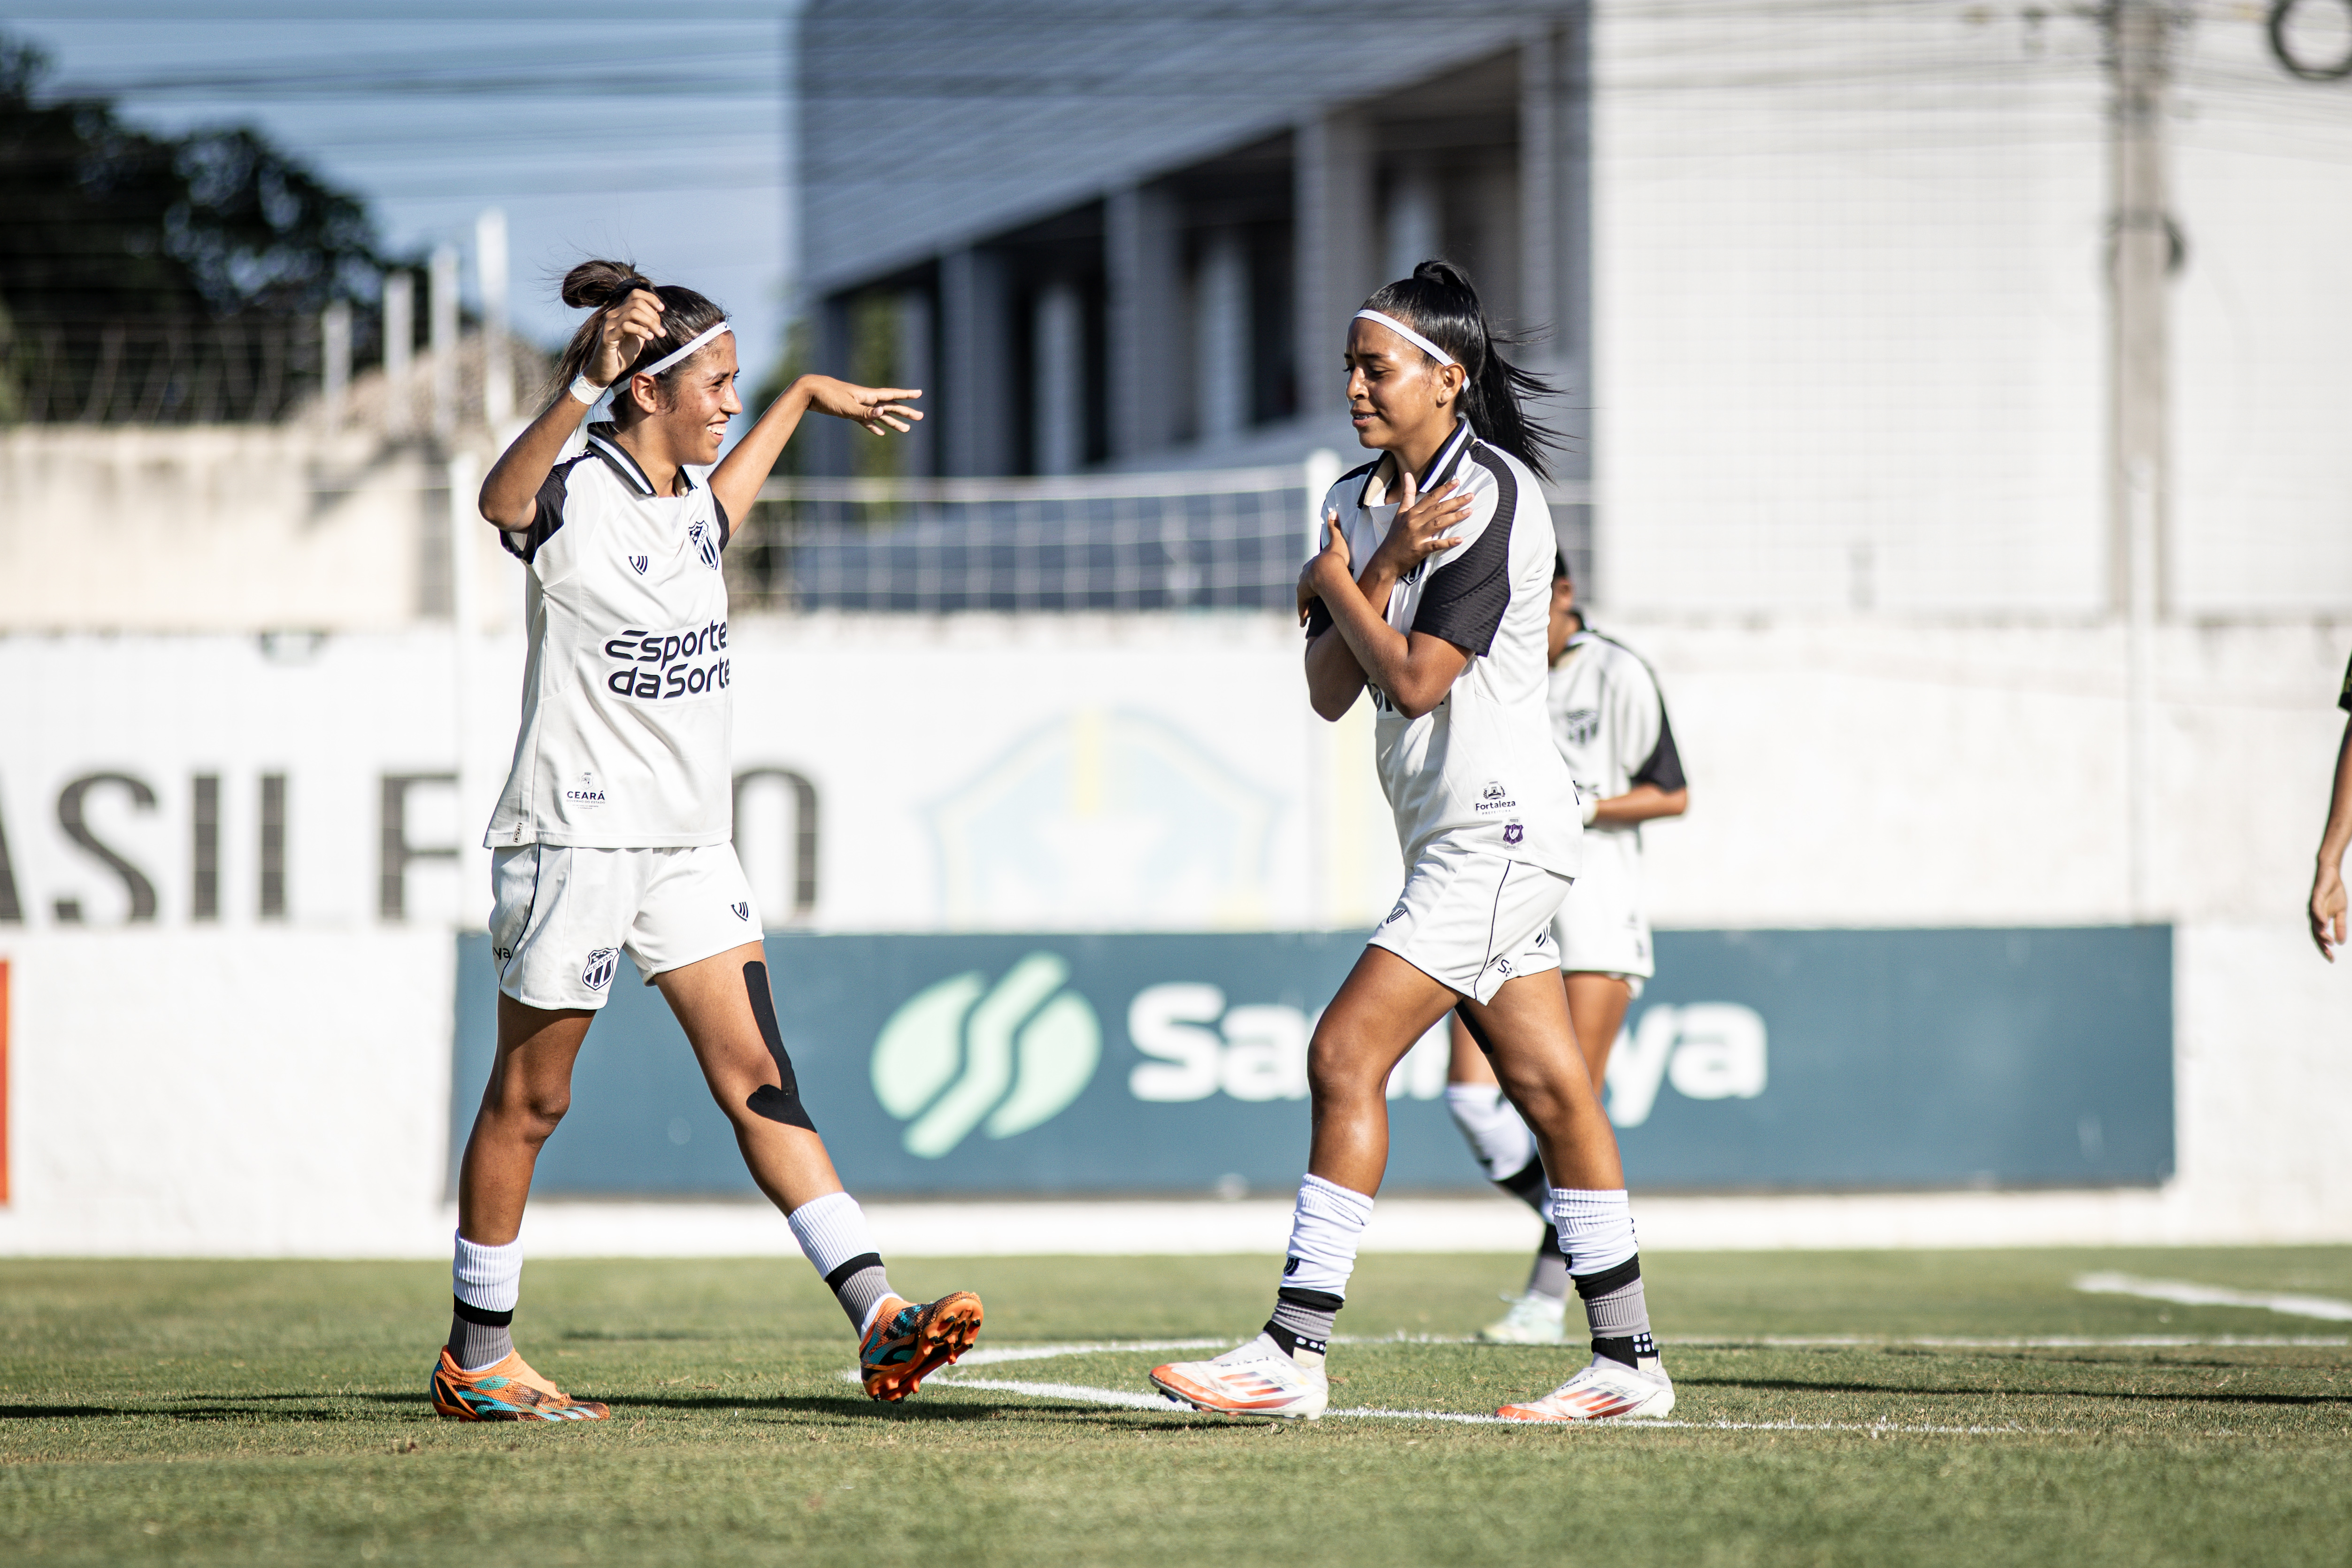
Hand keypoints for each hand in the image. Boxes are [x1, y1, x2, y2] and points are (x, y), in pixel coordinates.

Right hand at [588, 289, 665, 386]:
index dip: (650, 298)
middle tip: (661, 330)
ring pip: (633, 312)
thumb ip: (645, 324)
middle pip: (636, 302)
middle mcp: (613, 315)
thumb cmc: (623, 353)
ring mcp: (609, 324)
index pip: (635, 294)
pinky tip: (650, 338)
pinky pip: (626, 326)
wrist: (607, 370)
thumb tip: (658, 312)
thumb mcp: (638, 336)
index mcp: (620, 312)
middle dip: (653, 315)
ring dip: (651, 323)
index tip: (662, 309)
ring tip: (659, 334)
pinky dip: (641, 330)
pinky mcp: (607, 336)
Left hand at [800, 376, 922, 434]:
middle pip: (890, 407)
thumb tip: (882, 413)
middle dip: (905, 412)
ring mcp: (858, 407)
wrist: (810, 391)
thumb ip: (865, 412)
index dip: (906, 395)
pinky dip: (874, 427)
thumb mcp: (847, 406)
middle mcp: (866, 400)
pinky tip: (880, 433)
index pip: (891, 395)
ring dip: (893, 422)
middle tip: (920, 417)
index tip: (919, 393)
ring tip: (906, 430)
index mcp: (868, 396)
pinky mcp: (850, 413)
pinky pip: (866, 422)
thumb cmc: (828, 396)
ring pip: (880, 416)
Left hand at [1298, 509, 1351, 624]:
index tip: (1315, 582)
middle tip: (1310, 598)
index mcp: (1311, 565)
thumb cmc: (1335, 557)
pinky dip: (1303, 614)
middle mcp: (1305, 576)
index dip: (1312, 576)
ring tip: (1306, 616)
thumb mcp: (1336, 541)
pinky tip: (1303, 622)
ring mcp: (1303, 587)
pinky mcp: (1305, 597)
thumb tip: (1333, 511)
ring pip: (1303, 598)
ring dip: (1304, 606)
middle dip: (1306, 591)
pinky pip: (1303, 608)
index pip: (1309, 571)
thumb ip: (1335, 528)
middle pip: (1304, 584)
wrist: (1328, 569)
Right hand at [1366, 468, 1471, 582]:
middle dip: (1455, 501)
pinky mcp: (1419, 550)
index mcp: (1411, 513)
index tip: (1457, 482)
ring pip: (1438, 523)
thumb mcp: (1399, 513)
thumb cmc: (1394, 537)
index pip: (1430, 498)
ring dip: (1455, 517)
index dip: (1444, 489)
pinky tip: (1460, 539)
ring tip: (1470, 511)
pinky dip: (1448, 542)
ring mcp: (1417, 536)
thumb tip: (1408, 475)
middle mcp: (1414, 522)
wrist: (1386, 559)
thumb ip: (1407, 494)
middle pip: (1438, 508)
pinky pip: (1436, 545)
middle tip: (1471, 495)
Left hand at [2312, 861, 2345, 959]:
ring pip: (2315, 923)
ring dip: (2320, 932)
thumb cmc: (2334, 893)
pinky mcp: (2315, 897)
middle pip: (2315, 933)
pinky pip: (2315, 909)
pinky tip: (2324, 924)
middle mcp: (2314, 915)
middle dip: (2322, 945)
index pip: (2321, 937)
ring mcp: (2313, 907)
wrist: (2331, 875)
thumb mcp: (2340, 912)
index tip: (2332, 959)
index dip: (2325, 948)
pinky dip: (2319, 917)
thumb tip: (2341, 942)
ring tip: (2328, 942)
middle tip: (2329, 955)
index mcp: (2320, 920)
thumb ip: (2339, 926)